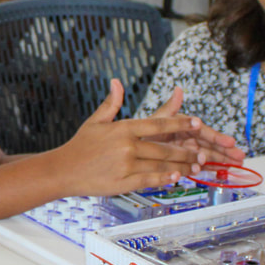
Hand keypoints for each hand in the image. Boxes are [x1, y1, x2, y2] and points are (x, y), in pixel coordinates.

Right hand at [52, 80, 213, 196]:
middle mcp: (126, 146)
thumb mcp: (95, 121)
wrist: (62, 170)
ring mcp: (125, 165)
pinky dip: (164, 179)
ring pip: (160, 165)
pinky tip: (176, 177)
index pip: (158, 124)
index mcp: (122, 129)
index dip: (180, 124)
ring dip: (180, 166)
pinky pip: (149, 180)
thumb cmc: (80, 146)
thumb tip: (116, 82)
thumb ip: (111, 103)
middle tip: (202, 152)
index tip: (196, 123)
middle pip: (164, 148)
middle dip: (186, 151)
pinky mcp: (122, 182)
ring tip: (195, 166)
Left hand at [147, 88, 245, 164]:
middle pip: (209, 145)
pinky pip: (196, 166)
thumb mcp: (154, 120)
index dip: (217, 137)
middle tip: (240, 158)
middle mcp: (186, 138)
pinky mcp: (182, 163)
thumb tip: (178, 90)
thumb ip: (168, 109)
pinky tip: (218, 173)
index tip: (230, 142)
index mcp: (183, 126)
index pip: (203, 132)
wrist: (128, 149)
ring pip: (206, 156)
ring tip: (236, 166)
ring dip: (221, 161)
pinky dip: (206, 169)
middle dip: (225, 151)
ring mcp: (185, 151)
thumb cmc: (140, 131)